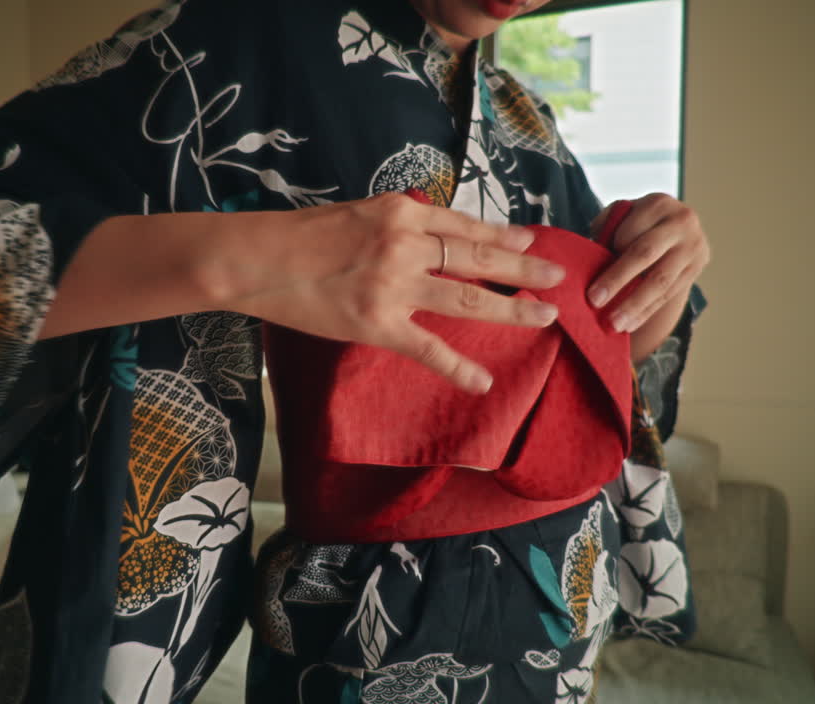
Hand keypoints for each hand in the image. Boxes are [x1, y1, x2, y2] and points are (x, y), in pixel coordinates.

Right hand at [230, 193, 565, 393]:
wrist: (255, 258)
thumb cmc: (299, 234)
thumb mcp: (356, 212)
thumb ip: (397, 222)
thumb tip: (434, 231)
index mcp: (401, 212)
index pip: (464, 224)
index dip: (502, 234)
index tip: (530, 241)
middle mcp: (405, 244)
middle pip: (479, 257)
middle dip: (525, 267)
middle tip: (559, 276)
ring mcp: (394, 286)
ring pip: (467, 299)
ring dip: (511, 308)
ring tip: (545, 316)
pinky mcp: (376, 324)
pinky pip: (428, 348)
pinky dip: (458, 367)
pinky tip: (483, 382)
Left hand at [586, 193, 708, 337]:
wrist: (679, 229)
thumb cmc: (639, 222)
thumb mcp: (624, 214)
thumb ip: (607, 226)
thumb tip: (590, 252)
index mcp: (659, 204)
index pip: (630, 229)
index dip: (612, 248)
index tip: (594, 262)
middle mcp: (682, 223)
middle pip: (645, 254)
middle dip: (618, 279)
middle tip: (594, 301)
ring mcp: (693, 247)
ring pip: (660, 281)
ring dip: (634, 305)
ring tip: (614, 324)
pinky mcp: (697, 269)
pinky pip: (669, 295)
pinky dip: (646, 312)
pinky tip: (629, 325)